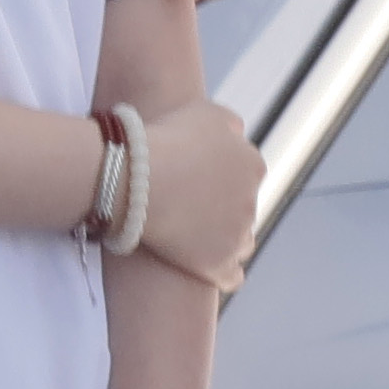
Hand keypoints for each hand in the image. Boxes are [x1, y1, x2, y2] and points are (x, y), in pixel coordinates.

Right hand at [136, 93, 263, 292]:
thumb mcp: (204, 112)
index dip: (222, 179)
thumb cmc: (165, 138)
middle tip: (190, 211)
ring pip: (241, 243)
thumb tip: (238, 136)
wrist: (136, 178)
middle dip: (223, 211)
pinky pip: (232, 277)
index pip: (247, 175)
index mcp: (253, 165)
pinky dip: (224, 274)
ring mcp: (237, 235)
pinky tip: (211, 272)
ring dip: (225, 241)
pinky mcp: (217, 264)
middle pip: (243, 210)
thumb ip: (229, 123)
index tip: (198, 183)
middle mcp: (253, 201)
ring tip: (197, 242)